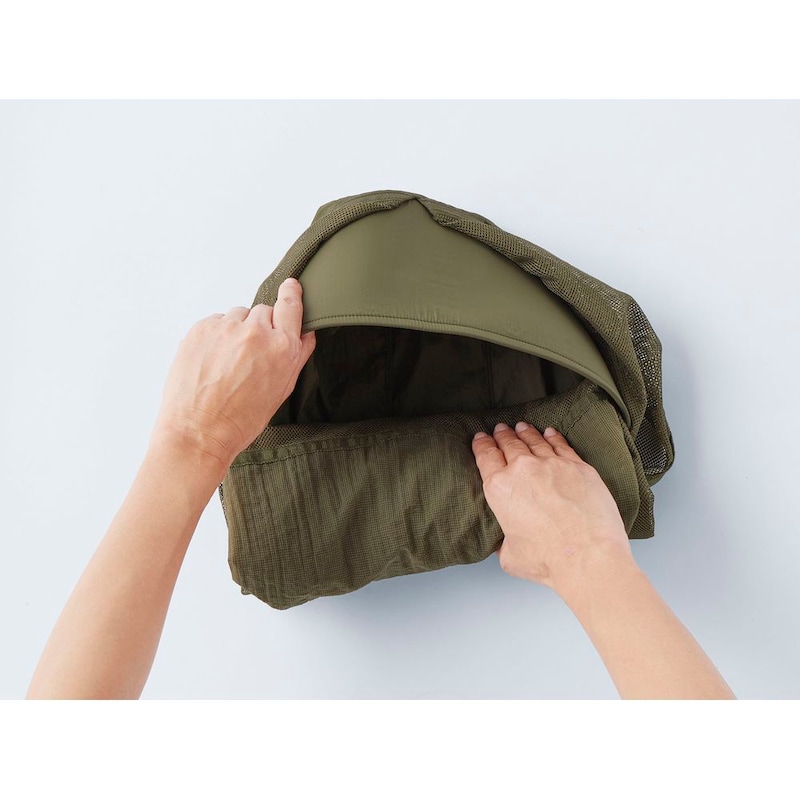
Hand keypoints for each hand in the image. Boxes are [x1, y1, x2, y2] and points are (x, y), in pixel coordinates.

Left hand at [151, 277, 315, 470]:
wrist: (199, 432)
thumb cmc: (241, 420)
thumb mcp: (281, 390)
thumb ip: (297, 357)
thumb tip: (305, 335)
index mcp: (282, 348)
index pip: (290, 305)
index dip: (291, 293)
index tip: (290, 286)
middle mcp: (256, 333)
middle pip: (263, 312)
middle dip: (260, 328)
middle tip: (250, 356)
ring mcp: (226, 328)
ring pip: (238, 316)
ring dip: (237, 331)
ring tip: (228, 362)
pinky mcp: (201, 329)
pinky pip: (215, 322)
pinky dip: (216, 336)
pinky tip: (212, 362)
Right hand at [471, 421, 633, 594]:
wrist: (587, 556)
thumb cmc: (548, 560)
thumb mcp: (510, 556)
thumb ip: (504, 543)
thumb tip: (507, 544)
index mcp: (500, 488)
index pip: (486, 457)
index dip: (481, 445)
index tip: (480, 438)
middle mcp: (523, 470)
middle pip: (509, 444)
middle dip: (502, 435)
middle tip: (500, 429)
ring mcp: (552, 465)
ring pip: (534, 441)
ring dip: (526, 433)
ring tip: (521, 427)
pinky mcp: (578, 467)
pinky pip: (561, 445)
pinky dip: (553, 437)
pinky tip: (550, 433)